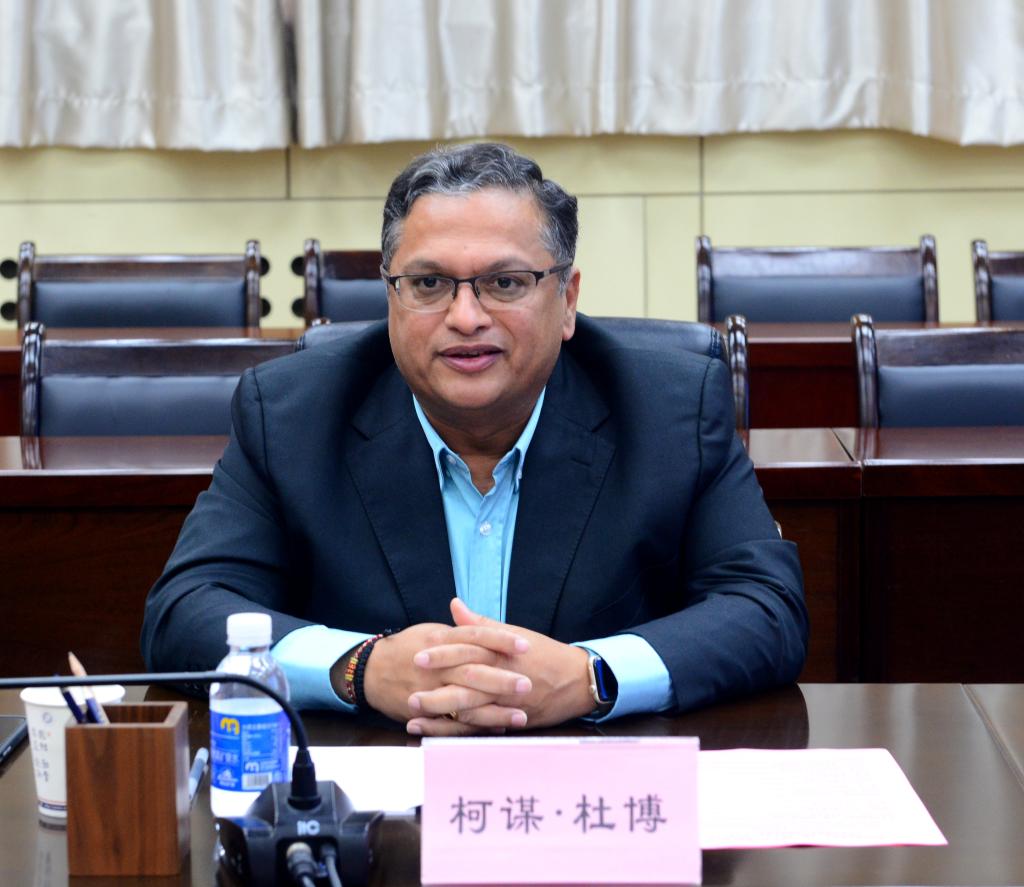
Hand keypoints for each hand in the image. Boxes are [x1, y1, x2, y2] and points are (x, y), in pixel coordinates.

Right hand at [351, 619, 533, 727]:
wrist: (370, 671)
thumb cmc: (406, 648)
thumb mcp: (431, 632)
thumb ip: (459, 629)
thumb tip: (483, 623)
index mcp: (441, 639)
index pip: (476, 636)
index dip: (501, 640)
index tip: (526, 646)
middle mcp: (436, 665)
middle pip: (473, 670)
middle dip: (501, 679)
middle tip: (528, 684)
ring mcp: (429, 690)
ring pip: (465, 701)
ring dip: (494, 711)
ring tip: (521, 716)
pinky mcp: (424, 712)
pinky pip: (452, 722)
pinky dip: (474, 727)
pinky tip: (497, 730)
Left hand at [406, 598, 594, 734]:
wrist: (578, 680)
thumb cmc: (544, 653)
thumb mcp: (514, 633)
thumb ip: (481, 623)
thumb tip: (455, 606)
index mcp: (502, 651)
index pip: (469, 648)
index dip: (443, 651)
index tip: (418, 651)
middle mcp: (504, 676)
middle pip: (466, 680)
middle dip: (436, 684)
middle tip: (409, 686)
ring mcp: (508, 701)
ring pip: (471, 708)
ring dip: (440, 711)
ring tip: (414, 714)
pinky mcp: (512, 720)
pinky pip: (481, 727)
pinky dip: (457, 731)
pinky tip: (436, 733)